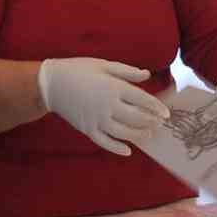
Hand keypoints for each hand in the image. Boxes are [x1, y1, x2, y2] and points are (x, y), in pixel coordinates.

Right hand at [39, 58, 169, 155]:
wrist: (50, 84)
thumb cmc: (78, 70)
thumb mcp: (103, 65)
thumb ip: (126, 72)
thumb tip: (147, 75)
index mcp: (113, 87)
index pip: (142, 100)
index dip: (156, 107)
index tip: (165, 113)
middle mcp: (108, 105)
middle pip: (136, 118)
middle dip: (150, 122)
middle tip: (159, 125)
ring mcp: (97, 119)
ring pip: (123, 132)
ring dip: (139, 135)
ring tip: (148, 135)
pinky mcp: (87, 129)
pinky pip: (105, 142)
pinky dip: (117, 148)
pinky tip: (128, 151)